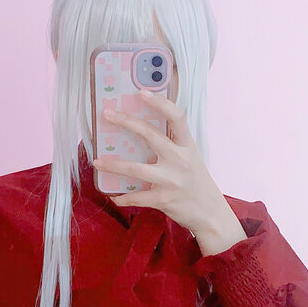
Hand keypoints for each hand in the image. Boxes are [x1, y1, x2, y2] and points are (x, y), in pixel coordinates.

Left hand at [93, 89, 232, 236]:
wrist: (211, 214)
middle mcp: (180, 160)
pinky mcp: (164, 199)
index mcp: (187, 147)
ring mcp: (171, 180)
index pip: (176, 117)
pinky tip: (114, 196)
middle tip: (107, 114)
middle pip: (150, 134)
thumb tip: (143, 133)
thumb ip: (173, 146)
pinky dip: (122, 197)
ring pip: (135, 169)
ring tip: (97, 161)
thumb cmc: (197, 184)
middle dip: (126, 121)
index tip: (142, 92)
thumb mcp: (191, 159)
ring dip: (113, 165)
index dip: (160, 102)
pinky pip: (136, 197)